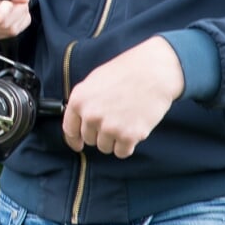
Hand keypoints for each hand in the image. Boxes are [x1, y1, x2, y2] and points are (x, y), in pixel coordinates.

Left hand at [62, 37, 184, 157]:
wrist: (155, 71)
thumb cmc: (127, 71)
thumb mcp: (95, 81)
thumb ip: (85, 102)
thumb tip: (80, 121)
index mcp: (79, 100)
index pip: (69, 129)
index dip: (74, 139)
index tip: (78, 145)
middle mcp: (91, 116)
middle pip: (90, 139)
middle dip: (101, 133)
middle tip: (116, 118)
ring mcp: (109, 127)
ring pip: (105, 147)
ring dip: (115, 139)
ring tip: (126, 120)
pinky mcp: (129, 136)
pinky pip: (122, 152)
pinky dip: (128, 145)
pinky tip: (134, 128)